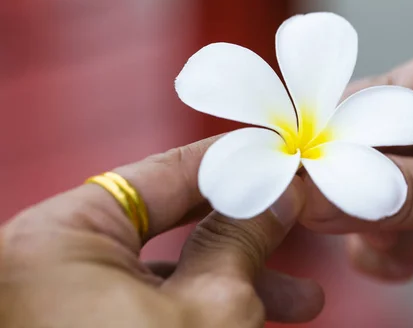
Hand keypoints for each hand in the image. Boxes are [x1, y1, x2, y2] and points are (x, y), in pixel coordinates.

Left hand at [0, 138, 322, 326]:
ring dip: (236, 285)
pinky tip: (258, 322)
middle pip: (169, 223)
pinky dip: (201, 314)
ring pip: (166, 276)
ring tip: (304, 301)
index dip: (233, 164)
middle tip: (300, 227)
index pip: (164, 172)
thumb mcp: (208, 311)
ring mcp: (62, 306)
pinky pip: (147, 311)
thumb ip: (240, 241)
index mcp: (60, 237)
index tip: (280, 160)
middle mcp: (49, 264)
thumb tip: (277, 196)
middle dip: (245, 232)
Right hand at [299, 14, 412, 319]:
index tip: (302, 179)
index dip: (338, 139)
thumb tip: (320, 191)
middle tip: (346, 222)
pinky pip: (394, 213)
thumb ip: (407, 193)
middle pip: (372, 140)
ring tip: (402, 250)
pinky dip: (393, 243)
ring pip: (376, 182)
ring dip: (380, 223)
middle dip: (362, 188)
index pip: (384, 94)